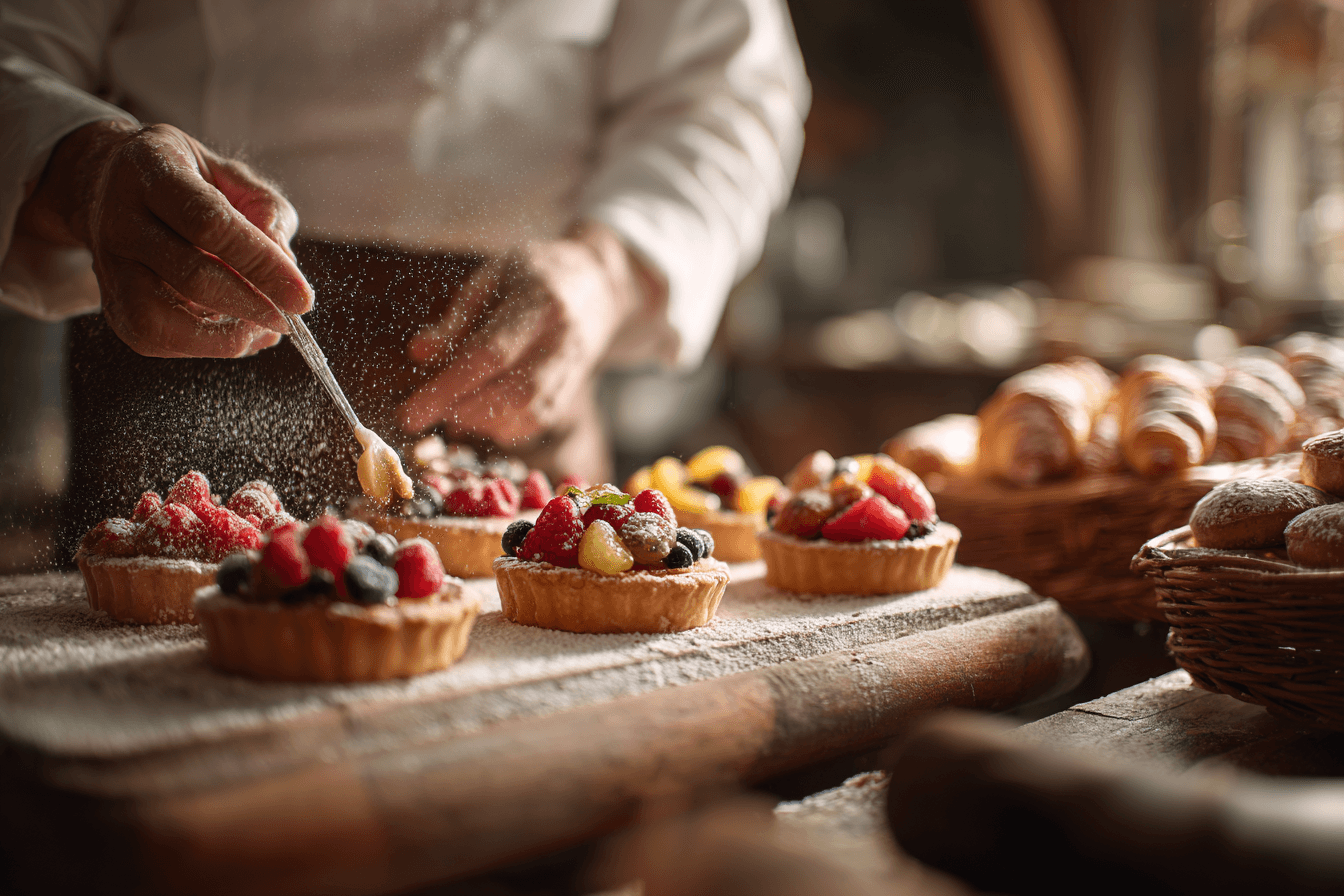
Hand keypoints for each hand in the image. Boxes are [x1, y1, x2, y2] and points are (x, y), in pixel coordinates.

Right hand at [16, 120, 311, 356]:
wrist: (109, 184)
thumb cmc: (187, 180)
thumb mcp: (230, 173)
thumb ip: (266, 208)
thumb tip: (284, 261)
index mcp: (153, 171)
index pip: (210, 223)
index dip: (262, 264)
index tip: (302, 297)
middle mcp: (121, 218)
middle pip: (189, 275)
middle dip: (251, 306)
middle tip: (289, 321)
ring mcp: (109, 264)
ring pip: (158, 320)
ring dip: (221, 338)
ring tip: (261, 330)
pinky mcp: (111, 302)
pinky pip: (152, 338)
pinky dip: (201, 346)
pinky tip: (234, 333)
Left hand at [399, 223, 659, 444]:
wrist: (598, 284)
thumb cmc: (535, 274)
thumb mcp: (491, 277)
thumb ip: (455, 318)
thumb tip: (418, 355)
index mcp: (538, 301)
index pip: (490, 355)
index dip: (447, 388)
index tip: (410, 414)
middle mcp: (562, 339)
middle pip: (514, 393)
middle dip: (464, 411)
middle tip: (429, 409)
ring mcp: (574, 368)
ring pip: (530, 413)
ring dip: (484, 423)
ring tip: (454, 411)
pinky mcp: (574, 389)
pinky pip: (540, 421)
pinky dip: (504, 428)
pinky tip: (481, 417)